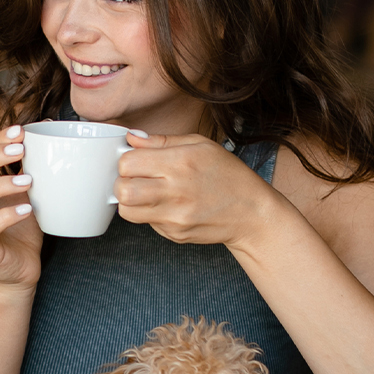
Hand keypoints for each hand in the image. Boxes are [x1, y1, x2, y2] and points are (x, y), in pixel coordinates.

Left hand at [114, 131, 278, 246]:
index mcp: (181, 163)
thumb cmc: (228, 175)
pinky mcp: (174, 234)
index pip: (128, 163)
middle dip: (121, 182)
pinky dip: (149, 214)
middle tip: (134, 179)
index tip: (136, 161)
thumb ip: (161, 141)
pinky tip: (166, 206)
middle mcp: (176, 191)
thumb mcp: (200, 145)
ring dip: (129, 201)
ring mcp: (175, 217)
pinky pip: (146, 224)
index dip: (127, 161)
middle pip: (123, 190)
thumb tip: (132, 139)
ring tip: (145, 193)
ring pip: (127, 212)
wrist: (252, 213)